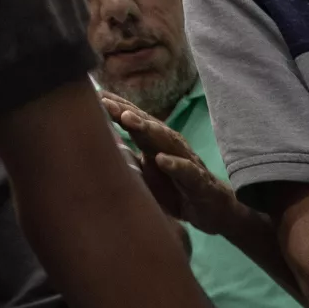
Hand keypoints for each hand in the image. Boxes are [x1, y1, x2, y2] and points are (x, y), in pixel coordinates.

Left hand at [100, 91, 245, 237]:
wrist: (214, 211)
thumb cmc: (177, 191)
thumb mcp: (147, 176)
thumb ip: (128, 160)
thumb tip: (100, 146)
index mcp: (157, 144)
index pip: (136, 122)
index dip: (116, 109)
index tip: (94, 96)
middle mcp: (171, 147)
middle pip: (148, 125)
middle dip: (126, 112)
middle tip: (105, 103)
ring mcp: (187, 162)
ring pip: (167, 141)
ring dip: (148, 129)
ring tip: (128, 119)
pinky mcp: (200, 182)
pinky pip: (188, 171)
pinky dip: (175, 165)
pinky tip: (161, 159)